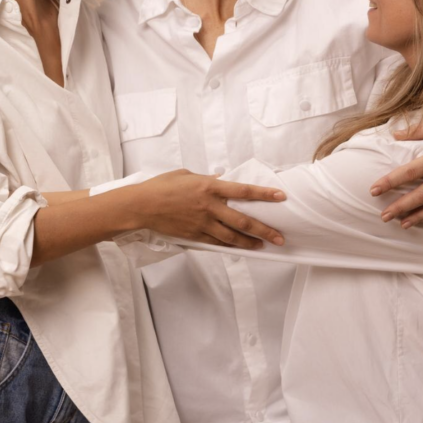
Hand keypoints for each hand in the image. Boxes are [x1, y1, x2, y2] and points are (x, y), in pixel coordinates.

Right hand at [128, 169, 285, 249]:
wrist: (142, 205)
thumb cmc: (161, 186)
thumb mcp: (186, 175)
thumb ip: (206, 179)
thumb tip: (221, 180)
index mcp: (208, 187)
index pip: (243, 191)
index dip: (263, 194)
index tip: (280, 196)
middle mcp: (209, 206)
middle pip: (243, 220)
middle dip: (264, 230)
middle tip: (279, 237)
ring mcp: (202, 222)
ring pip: (232, 236)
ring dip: (250, 242)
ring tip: (262, 245)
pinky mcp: (194, 234)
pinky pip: (216, 242)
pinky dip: (229, 245)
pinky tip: (238, 248)